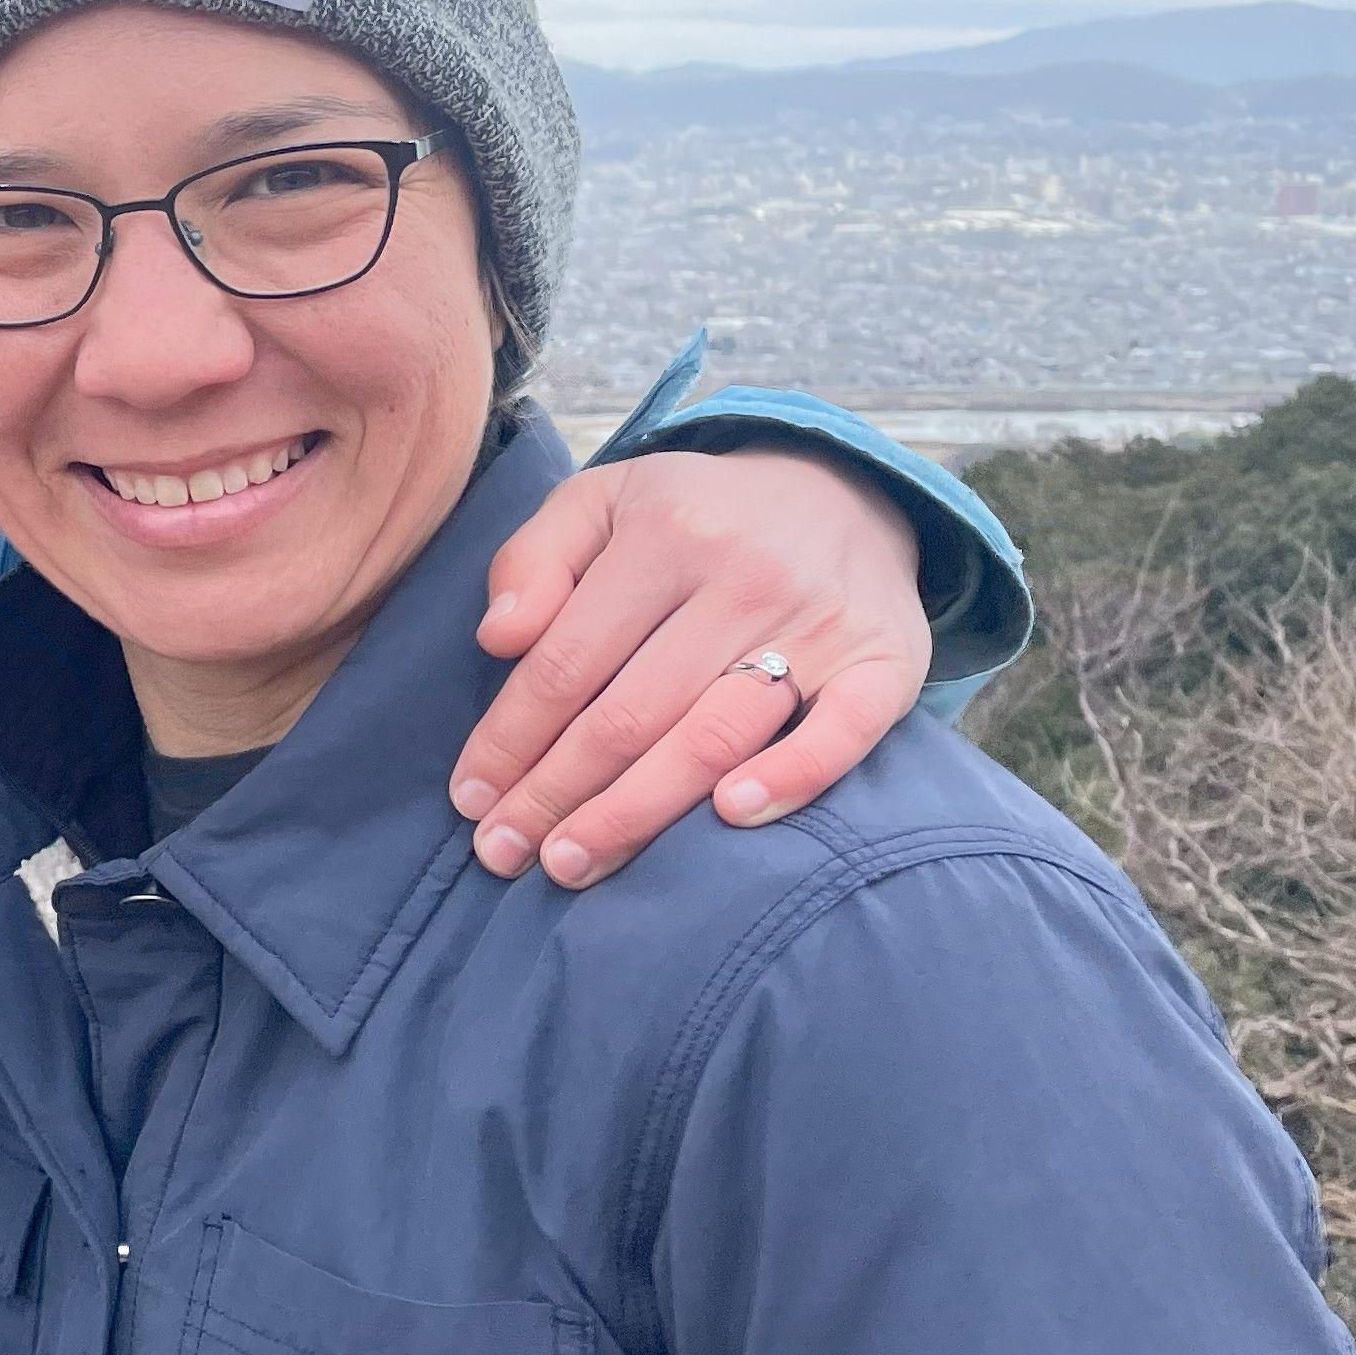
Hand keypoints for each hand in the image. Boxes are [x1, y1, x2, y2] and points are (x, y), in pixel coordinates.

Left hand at [450, 450, 931, 887]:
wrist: (843, 491)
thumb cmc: (693, 517)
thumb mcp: (602, 502)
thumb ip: (533, 558)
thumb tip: (496, 639)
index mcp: (663, 535)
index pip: (566, 660)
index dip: (510, 737)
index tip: (470, 800)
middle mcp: (743, 576)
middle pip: (630, 712)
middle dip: (555, 793)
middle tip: (505, 855)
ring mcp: (818, 622)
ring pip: (713, 735)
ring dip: (636, 812)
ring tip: (573, 862)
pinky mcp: (885, 661)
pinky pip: (841, 731)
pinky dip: (790, 777)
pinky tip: (730, 817)